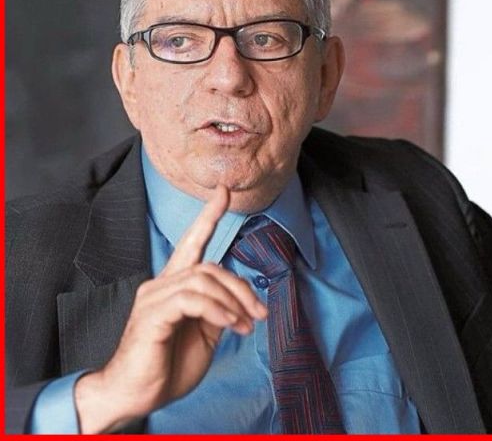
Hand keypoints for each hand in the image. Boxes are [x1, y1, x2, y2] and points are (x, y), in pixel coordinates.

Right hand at [73, 186, 267, 432]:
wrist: (135, 396)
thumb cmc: (167, 366)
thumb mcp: (204, 335)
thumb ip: (218, 311)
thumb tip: (238, 300)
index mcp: (173, 286)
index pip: (192, 243)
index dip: (209, 216)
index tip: (225, 191)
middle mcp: (160, 285)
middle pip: (210, 267)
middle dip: (241, 288)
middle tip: (260, 314)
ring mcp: (153, 299)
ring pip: (203, 280)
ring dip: (233, 302)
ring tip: (245, 325)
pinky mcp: (151, 316)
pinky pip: (192, 300)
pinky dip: (218, 310)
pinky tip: (230, 325)